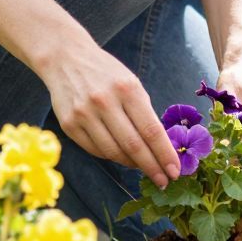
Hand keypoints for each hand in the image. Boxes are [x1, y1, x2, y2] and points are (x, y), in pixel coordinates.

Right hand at [40, 34, 179, 185]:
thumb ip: (144, 112)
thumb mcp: (131, 83)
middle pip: (133, 146)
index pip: (151, 130)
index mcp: (128, 89)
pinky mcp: (69, 124)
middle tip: (164, 181)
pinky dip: (111, 157)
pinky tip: (122, 158)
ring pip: (113, 152)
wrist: (66, 59)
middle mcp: (105, 102)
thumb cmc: (107, 73)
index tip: (175, 171)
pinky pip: (95, 150)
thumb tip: (160, 148)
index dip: (164, 154)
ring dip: (132, 165)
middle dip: (152, 167)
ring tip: (143, 168)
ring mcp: (84, 114)